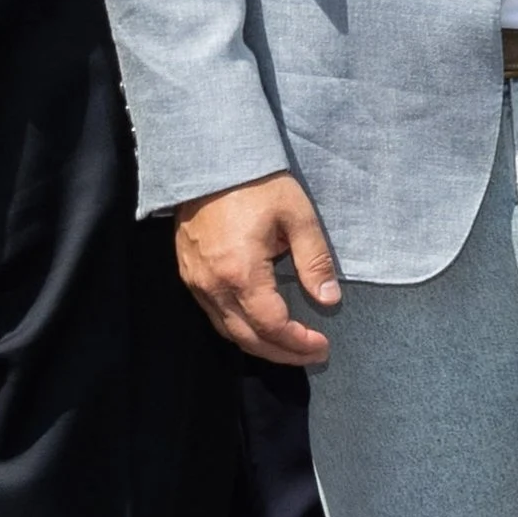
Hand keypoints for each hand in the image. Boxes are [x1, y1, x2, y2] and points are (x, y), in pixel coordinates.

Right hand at [176, 171, 341, 363]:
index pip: (272, 326)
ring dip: (259, 345)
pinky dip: (238, 329)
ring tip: (290, 347)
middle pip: (247, 338)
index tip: (322, 345)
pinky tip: (259, 326)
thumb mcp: (298, 218)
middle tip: (312, 355)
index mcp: (242, 273)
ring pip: (227, 331)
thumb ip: (315, 262)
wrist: (210, 161)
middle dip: (282, 353)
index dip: (298, 343)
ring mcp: (196, 282)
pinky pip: (213, 315)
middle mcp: (213, 285)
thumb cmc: (258, 185)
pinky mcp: (188, 275)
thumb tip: (329, 300)